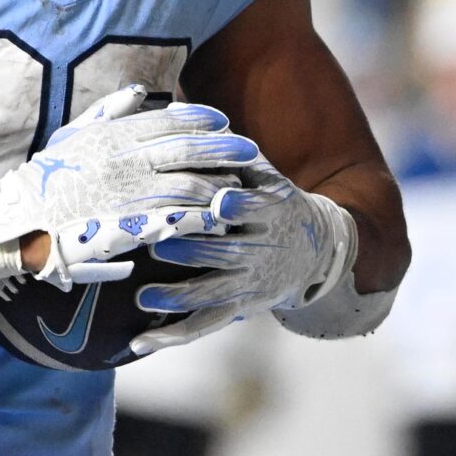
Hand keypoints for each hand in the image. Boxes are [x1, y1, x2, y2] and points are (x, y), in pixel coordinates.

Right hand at [0, 85, 254, 288]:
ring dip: (219, 185)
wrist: (17, 223)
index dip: (201, 120)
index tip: (223, 121)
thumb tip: (137, 90)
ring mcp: (127, 194)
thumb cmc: (45, 180)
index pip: (168, 121)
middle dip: (224, 149)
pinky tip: (219, 218)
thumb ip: (107, 111)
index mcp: (112, 135)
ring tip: (241, 187)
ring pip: (188, 185)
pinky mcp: (128, 227)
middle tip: (251, 150)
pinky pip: (174, 220)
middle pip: (187, 150)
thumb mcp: (73, 135)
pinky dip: (200, 218)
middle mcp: (124, 160)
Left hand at [130, 162, 356, 354]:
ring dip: (177, 296)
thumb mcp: (264, 172)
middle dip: (191, 251)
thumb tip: (193, 112)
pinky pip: (202, 326)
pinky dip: (171, 337)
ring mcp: (248, 283)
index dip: (235, 205)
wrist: (315, 249)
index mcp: (268, 210)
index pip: (250, 207)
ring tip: (144, 296)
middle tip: (156, 244)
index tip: (216, 201)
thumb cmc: (272, 199)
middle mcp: (260, 250)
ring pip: (210, 294)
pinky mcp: (237, 308)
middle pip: (225, 253)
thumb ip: (232, 152)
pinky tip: (141, 343)